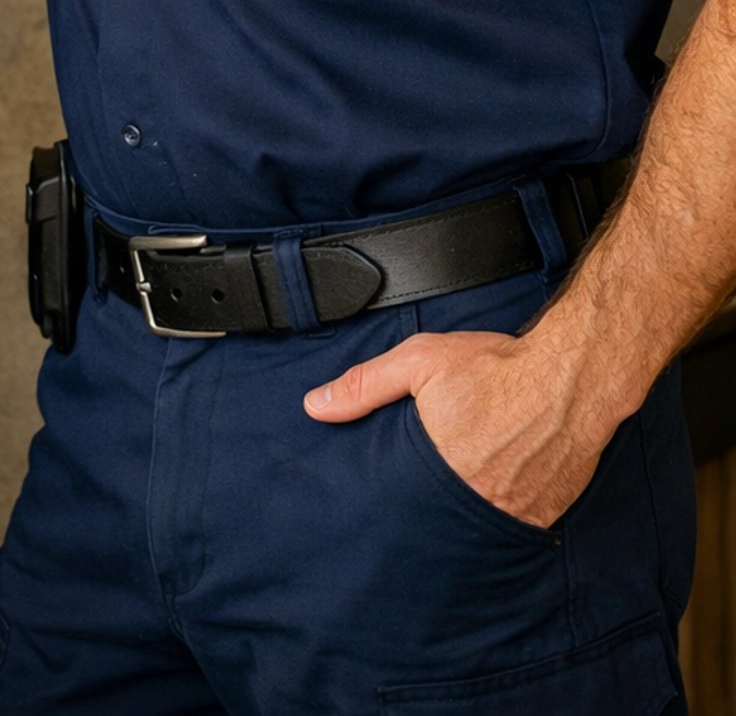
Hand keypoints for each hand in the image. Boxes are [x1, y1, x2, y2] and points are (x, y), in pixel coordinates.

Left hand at [304, 330, 610, 528]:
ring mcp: (517, 513)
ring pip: (481, 525)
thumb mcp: (419, 362)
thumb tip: (315, 406)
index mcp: (441, 472)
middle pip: (441, 519)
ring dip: (470, 512)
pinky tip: (504, 487)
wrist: (572, 375)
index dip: (394, 507)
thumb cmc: (498, 367)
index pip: (403, 508)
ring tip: (467, 489)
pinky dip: (508, 509)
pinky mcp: (548, 513)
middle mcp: (479, 502)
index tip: (387, 504)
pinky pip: (519, 522)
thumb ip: (365, 386)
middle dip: (431, 510)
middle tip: (430, 492)